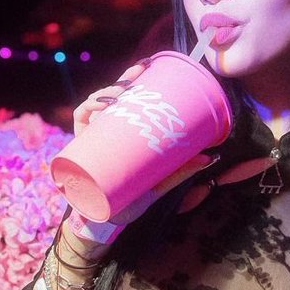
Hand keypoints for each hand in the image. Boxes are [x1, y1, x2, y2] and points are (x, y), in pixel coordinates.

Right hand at [70, 59, 217, 231]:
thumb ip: (181, 171)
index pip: (128, 98)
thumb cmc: (132, 201)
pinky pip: (80, 121)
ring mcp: (92, 137)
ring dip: (107, 93)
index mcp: (125, 133)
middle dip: (123, 80)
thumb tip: (211, 156)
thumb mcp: (160, 183)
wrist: (107, 223)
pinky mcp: (78, 147)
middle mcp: (107, 130)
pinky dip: (87, 110)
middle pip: (112, 96)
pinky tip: (98, 106)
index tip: (147, 66)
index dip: (134, 77)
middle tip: (137, 74)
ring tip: (121, 93)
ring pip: (96, 104)